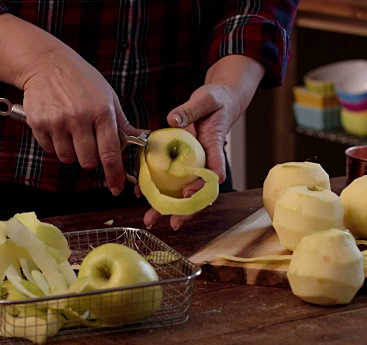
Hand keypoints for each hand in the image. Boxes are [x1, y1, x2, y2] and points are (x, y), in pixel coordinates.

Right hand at [0, 13, 141, 195]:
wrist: (46, 63)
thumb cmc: (82, 80)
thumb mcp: (108, 97)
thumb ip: (122, 123)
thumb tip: (142, 140)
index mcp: (102, 112)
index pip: (110, 153)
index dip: (114, 174)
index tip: (117, 187)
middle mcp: (79, 118)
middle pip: (87, 161)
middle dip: (91, 160)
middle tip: (89, 145)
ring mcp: (57, 121)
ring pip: (68, 158)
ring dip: (72, 152)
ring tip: (72, 133)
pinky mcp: (38, 123)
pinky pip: (50, 149)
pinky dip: (55, 145)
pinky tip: (58, 127)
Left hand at [142, 55, 264, 229]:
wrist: (221, 100)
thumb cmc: (216, 100)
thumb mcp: (205, 99)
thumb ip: (190, 110)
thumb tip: (172, 120)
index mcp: (214, 147)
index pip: (215, 172)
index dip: (203, 186)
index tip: (188, 193)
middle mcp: (206, 160)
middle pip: (200, 191)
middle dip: (187, 209)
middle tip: (173, 222)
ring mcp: (195, 164)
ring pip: (185, 190)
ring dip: (170, 206)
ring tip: (151, 219)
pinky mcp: (185, 162)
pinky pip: (174, 179)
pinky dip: (161, 190)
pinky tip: (146, 199)